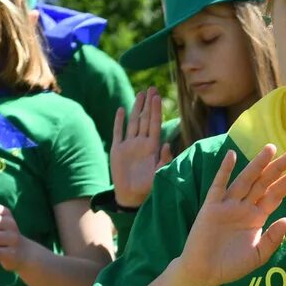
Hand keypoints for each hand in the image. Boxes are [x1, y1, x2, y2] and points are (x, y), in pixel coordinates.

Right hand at [114, 91, 169, 208]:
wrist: (131, 196)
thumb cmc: (147, 187)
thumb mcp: (159, 174)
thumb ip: (164, 160)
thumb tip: (168, 144)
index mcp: (152, 147)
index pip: (155, 124)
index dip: (156, 110)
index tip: (157, 96)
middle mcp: (141, 143)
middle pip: (145, 119)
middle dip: (148, 104)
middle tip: (152, 88)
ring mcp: (129, 145)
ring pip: (133, 122)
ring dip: (136, 108)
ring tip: (140, 94)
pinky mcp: (117, 150)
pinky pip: (118, 133)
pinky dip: (118, 122)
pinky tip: (120, 110)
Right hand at [173, 144, 285, 285]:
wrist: (204, 273)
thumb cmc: (231, 266)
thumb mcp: (258, 255)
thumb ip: (273, 237)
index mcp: (257, 218)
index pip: (275, 196)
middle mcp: (244, 208)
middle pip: (263, 183)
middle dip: (277, 168)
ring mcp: (227, 205)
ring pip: (245, 180)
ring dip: (257, 164)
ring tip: (270, 149)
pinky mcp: (211, 207)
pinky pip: (218, 186)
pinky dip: (224, 171)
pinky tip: (231, 156)